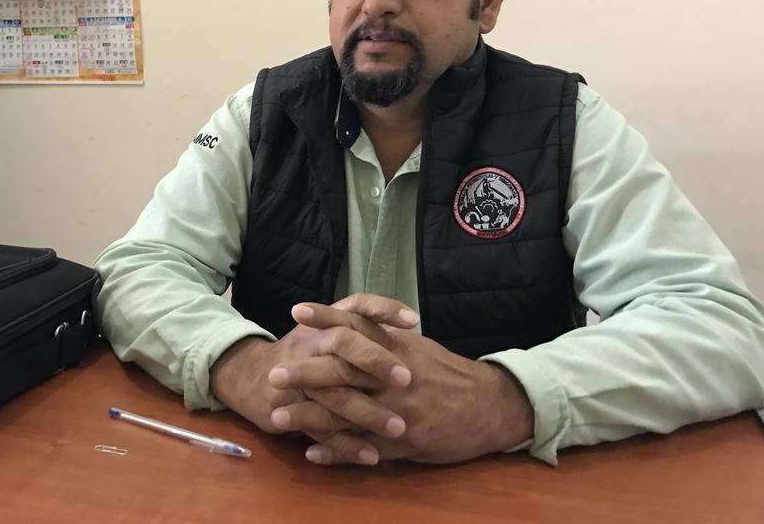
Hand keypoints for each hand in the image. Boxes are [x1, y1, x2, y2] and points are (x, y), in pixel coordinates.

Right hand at [209, 295, 418, 437]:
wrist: (255, 378)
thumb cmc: (304, 353)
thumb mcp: (326, 331)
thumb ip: (362, 326)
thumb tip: (408, 329)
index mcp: (325, 324)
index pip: (355, 306)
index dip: (382, 309)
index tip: (412, 321)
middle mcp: (312, 344)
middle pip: (344, 343)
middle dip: (376, 360)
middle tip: (406, 378)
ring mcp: (299, 378)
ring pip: (335, 393)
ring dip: (368, 412)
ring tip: (398, 428)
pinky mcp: (292, 410)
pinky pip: (323, 429)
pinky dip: (348, 445)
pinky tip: (372, 456)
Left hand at [283, 297, 534, 465]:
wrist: (489, 407)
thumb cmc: (448, 374)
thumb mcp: (419, 348)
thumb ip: (385, 338)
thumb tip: (353, 323)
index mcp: (398, 350)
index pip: (357, 327)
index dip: (326, 318)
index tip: (296, 311)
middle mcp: (395, 378)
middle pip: (343, 372)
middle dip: (306, 372)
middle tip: (273, 373)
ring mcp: (398, 412)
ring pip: (347, 413)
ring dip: (310, 416)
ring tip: (279, 417)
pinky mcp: (404, 443)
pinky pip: (364, 449)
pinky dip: (336, 452)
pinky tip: (311, 452)